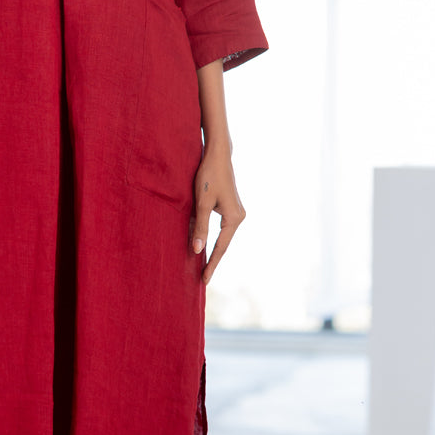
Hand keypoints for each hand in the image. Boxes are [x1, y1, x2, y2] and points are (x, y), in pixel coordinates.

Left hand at [190, 140, 245, 285]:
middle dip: (212, 260)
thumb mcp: (201, 202)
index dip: (211, 264)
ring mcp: (235, 212)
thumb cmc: (208, 176)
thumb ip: (199, 227)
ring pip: (221, 236)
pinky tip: (202, 245)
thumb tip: (196, 250)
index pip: (220, 247)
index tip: (204, 280)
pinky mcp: (230, 207)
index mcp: (234, 218)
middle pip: (223, 244)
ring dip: (211, 249)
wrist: (218, 155)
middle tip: (202, 279)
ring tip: (201, 266)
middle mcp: (238, 217)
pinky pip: (220, 228)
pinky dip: (211, 236)